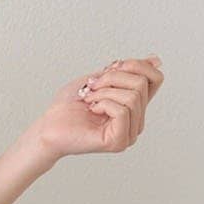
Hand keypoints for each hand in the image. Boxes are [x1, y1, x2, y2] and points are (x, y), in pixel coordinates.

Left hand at [33, 55, 164, 159]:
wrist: (48, 126)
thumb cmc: (68, 106)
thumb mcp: (100, 78)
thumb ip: (127, 71)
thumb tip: (156, 61)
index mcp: (134, 106)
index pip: (155, 78)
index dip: (136, 65)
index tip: (111, 68)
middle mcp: (136, 121)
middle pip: (142, 84)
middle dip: (112, 78)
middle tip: (92, 87)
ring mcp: (129, 134)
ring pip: (133, 96)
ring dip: (104, 92)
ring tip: (90, 100)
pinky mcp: (119, 141)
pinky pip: (122, 111)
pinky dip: (103, 104)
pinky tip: (92, 111)